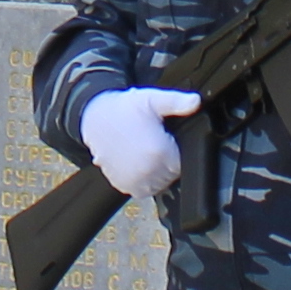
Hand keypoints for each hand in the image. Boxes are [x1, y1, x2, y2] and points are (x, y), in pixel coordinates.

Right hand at [82, 86, 202, 200]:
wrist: (94, 118)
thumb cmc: (124, 108)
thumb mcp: (152, 99)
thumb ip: (177, 102)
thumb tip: (196, 102)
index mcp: (159, 152)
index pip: (184, 162)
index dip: (176, 150)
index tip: (166, 140)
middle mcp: (148, 171)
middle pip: (172, 175)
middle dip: (167, 161)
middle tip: (153, 143)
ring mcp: (134, 181)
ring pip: (159, 184)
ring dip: (156, 172)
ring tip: (145, 153)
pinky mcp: (123, 185)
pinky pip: (142, 190)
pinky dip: (142, 180)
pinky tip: (136, 162)